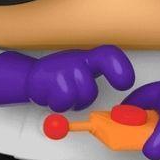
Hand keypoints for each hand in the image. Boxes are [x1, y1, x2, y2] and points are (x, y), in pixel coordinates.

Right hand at [0, 45, 135, 110]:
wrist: (35, 77)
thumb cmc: (64, 76)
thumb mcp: (85, 70)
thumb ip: (103, 78)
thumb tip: (124, 103)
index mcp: (89, 58)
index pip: (109, 56)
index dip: (120, 69)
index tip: (124, 83)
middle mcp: (76, 61)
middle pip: (90, 90)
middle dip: (82, 99)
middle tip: (74, 93)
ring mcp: (61, 68)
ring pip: (76, 97)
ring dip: (70, 102)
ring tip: (62, 93)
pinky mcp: (46, 79)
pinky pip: (60, 102)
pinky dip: (57, 104)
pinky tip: (52, 95)